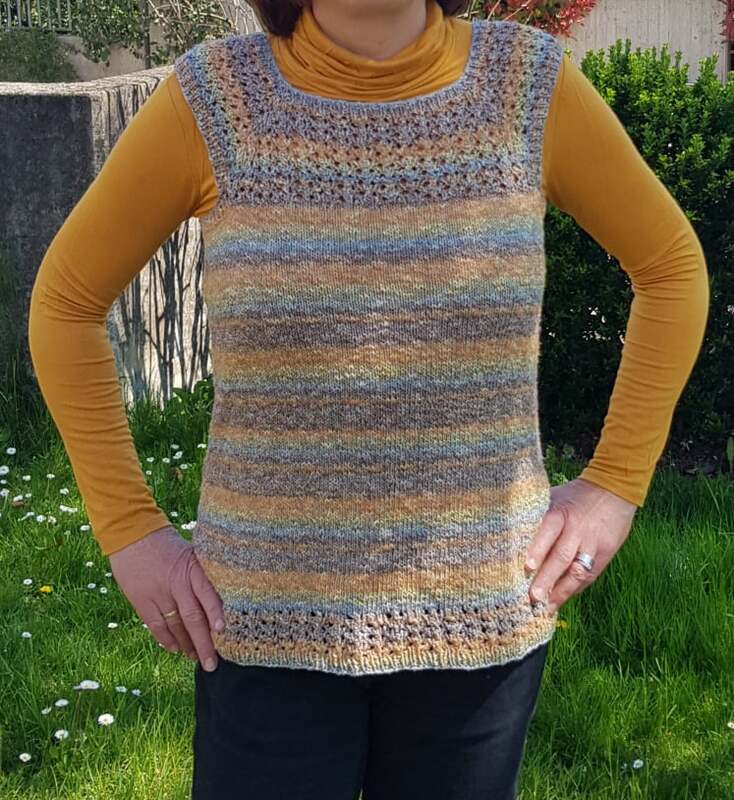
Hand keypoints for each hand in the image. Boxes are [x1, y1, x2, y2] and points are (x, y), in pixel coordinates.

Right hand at [108, 525, 224, 670]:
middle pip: (192, 618)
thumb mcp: (192, 553)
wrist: (133, 535)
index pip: (206, 593)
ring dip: (187, 645)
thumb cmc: (170, 545)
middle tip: (212, 664)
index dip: (215, 612)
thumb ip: (204, 576)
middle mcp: (175, 582)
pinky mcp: (141, 600)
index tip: (222, 631)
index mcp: (192, 568)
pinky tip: (176, 649)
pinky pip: (156, 626)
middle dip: (204, 644)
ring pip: (175, 626)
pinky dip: (167, 640)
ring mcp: (157, 593)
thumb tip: (225, 600)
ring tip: (196, 658)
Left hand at [524, 477, 637, 614]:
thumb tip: (507, 528)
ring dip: (560, 591)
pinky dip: (574, 590)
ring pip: (576, 571)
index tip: (526, 567)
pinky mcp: (605, 554)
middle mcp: (577, 530)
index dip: (538, 549)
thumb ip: (536, 513)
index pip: (548, 532)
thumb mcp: (554, 496)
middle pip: (561, 557)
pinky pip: (589, 576)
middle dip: (546, 578)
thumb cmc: (574, 495)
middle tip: (532, 597)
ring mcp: (592, 544)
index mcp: (561, 513)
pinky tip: (560, 601)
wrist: (614, 490)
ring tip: (544, 608)